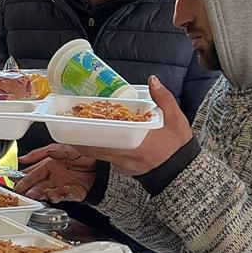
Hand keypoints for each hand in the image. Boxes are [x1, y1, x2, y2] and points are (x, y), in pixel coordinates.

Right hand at [14, 144, 98, 201]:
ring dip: (41, 194)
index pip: (32, 173)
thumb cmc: (83, 155)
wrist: (101, 165)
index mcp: (49, 166)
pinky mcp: (73, 193)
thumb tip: (26, 157)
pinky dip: (60, 194)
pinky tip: (56, 193)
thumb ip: (43, 152)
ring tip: (35, 195)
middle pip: (38, 184)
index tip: (14, 183)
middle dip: (29, 189)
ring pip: (48, 191)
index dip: (23, 178)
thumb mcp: (61, 147)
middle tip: (21, 193)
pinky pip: (65, 195)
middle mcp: (54, 177)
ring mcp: (62, 186)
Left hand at [68, 75, 192, 175]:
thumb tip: (153, 81)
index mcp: (135, 145)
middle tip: (70, 122)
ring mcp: (121, 165)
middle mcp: (124, 157)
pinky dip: (96, 148)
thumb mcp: (176, 120)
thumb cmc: (177, 147)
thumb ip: (164, 99)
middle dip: (79, 137)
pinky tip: (92, 136)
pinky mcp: (121, 168)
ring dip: (85, 142)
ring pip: (96, 154)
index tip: (76, 123)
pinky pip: (104, 157)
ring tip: (76, 127)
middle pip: (93, 149)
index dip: (86, 136)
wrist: (182, 171)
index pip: (104, 142)